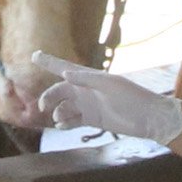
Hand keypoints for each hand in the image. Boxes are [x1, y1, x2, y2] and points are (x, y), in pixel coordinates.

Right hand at [13, 49, 181, 145]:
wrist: (148, 119)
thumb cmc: (132, 97)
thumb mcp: (110, 85)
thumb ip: (87, 79)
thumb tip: (64, 74)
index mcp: (89, 77)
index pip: (64, 67)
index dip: (49, 62)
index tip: (34, 55)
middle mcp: (86, 90)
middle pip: (60, 91)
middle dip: (50, 97)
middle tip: (44, 106)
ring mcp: (88, 106)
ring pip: (64, 107)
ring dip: (58, 112)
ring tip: (60, 119)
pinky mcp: (92, 120)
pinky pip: (72, 120)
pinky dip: (65, 123)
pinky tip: (63, 125)